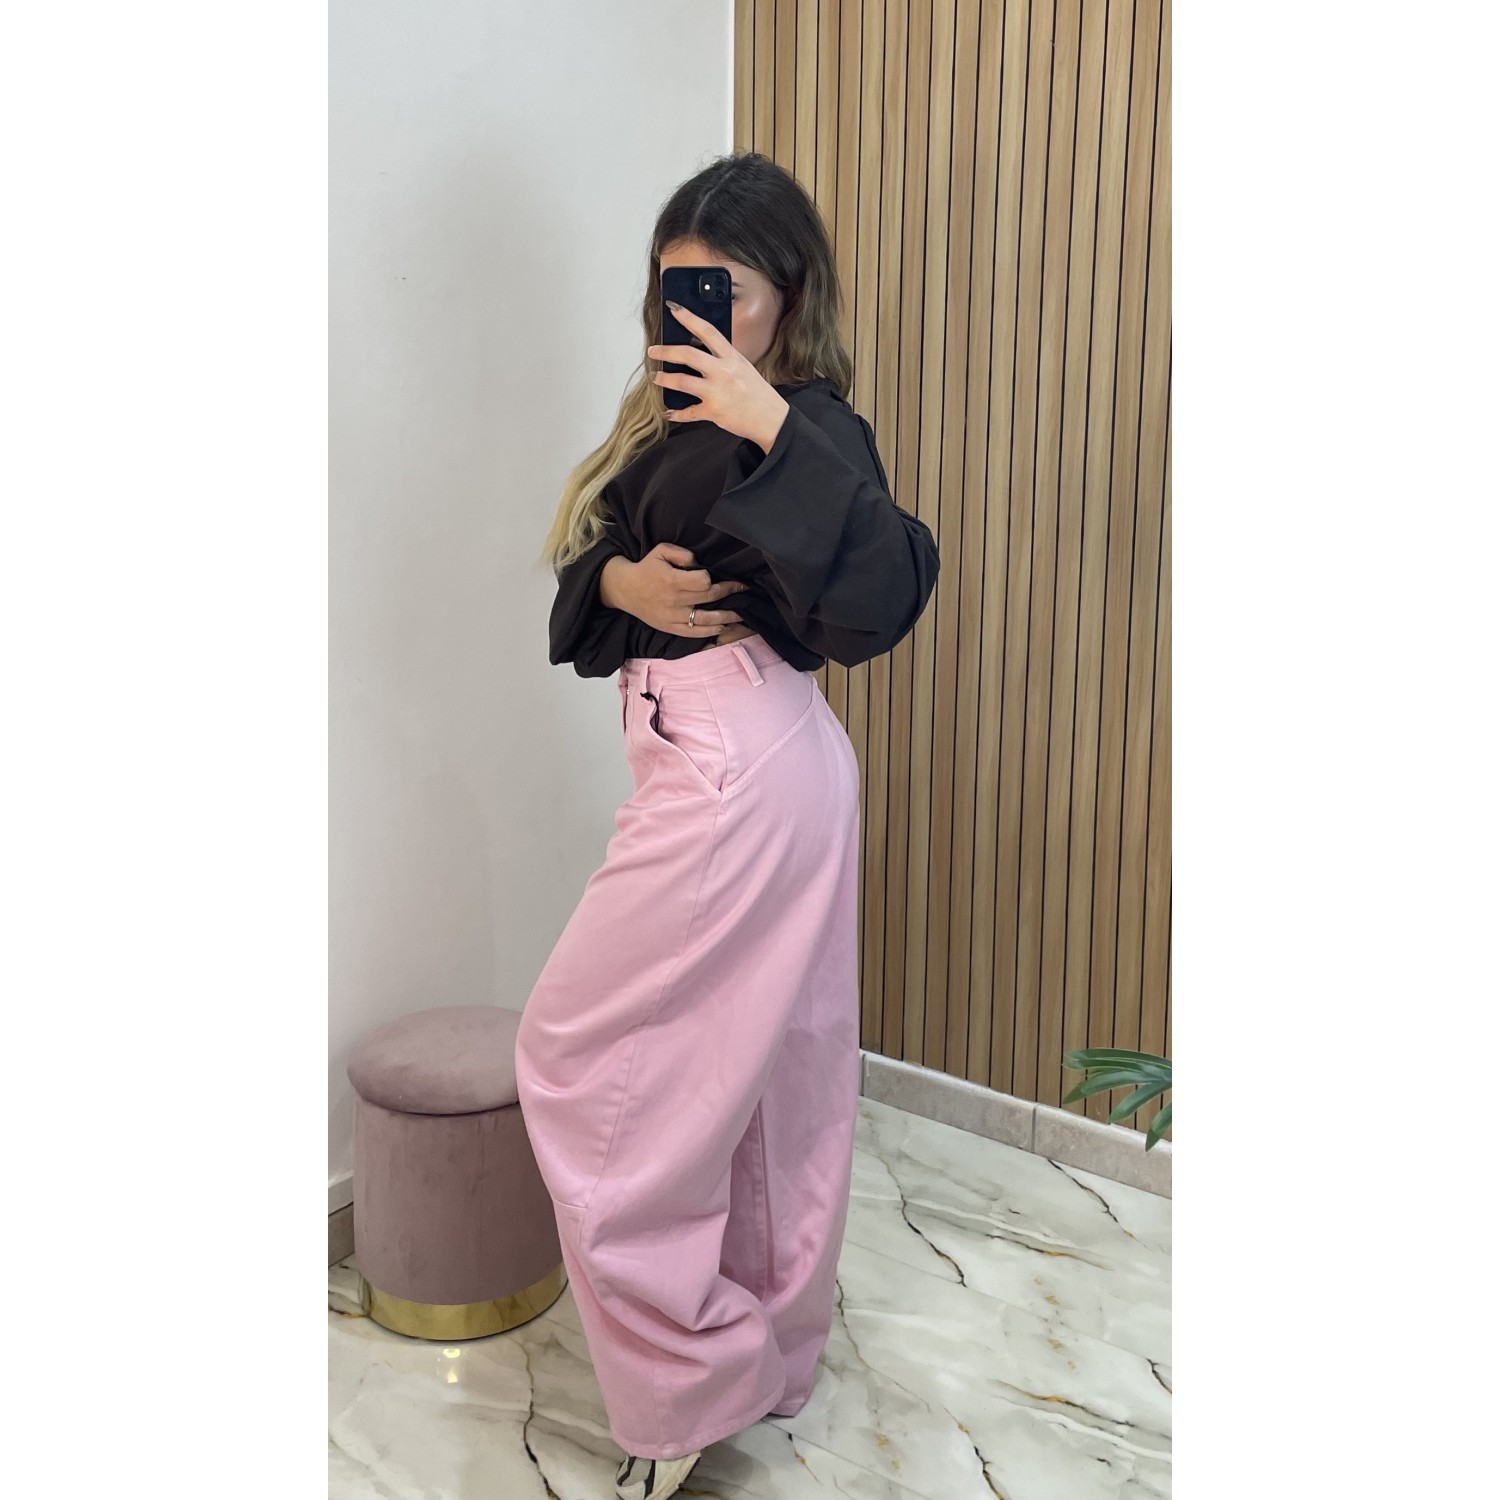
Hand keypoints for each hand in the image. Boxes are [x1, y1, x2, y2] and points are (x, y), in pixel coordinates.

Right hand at [608, 544, 750, 638]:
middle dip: (729, 592)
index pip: (702, 581)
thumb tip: (698, 562)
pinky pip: (694, 633)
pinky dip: (711, 631)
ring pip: (707, 619)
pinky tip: (723, 627)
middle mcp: (674, 601)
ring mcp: (674, 617)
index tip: (712, 574)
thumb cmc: (647, 568)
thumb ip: (681, 553)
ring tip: (742, 614)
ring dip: (727, 616)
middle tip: (743, 589)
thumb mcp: (661, 551)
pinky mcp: (671, 628)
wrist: (626, 589)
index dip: (710, 577)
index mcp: (672, 580)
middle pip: (709, 598)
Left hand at [646, 303, 789, 450]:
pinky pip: (688, 412)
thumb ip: (723, 359)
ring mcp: (717, 392)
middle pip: (687, 355)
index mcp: (731, 357)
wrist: (770, 418)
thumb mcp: (743, 367)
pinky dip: (676, 412)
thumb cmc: (757, 392)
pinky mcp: (713, 411)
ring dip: (664, 379)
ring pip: (682, 382)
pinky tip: (669, 411)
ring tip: (656, 377)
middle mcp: (723, 372)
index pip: (707, 331)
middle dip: (665, 352)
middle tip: (653, 351)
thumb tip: (698, 352)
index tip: (673, 309)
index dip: (688, 318)